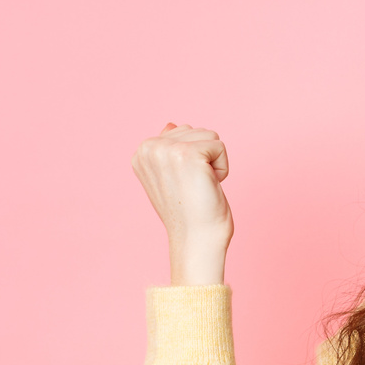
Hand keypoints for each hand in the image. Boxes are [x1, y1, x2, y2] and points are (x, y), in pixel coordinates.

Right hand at [131, 122, 233, 284]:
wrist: (196, 239)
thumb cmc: (189, 212)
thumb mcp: (172, 177)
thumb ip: (169, 150)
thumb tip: (171, 125)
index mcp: (141, 152)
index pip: (182, 133)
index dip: (193, 160)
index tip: (184, 184)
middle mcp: (148, 148)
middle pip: (196, 130)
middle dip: (204, 158)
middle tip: (194, 187)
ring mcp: (166, 149)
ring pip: (209, 136)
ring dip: (213, 163)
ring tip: (200, 187)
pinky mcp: (187, 154)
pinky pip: (220, 147)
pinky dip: (222, 169)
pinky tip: (209, 186)